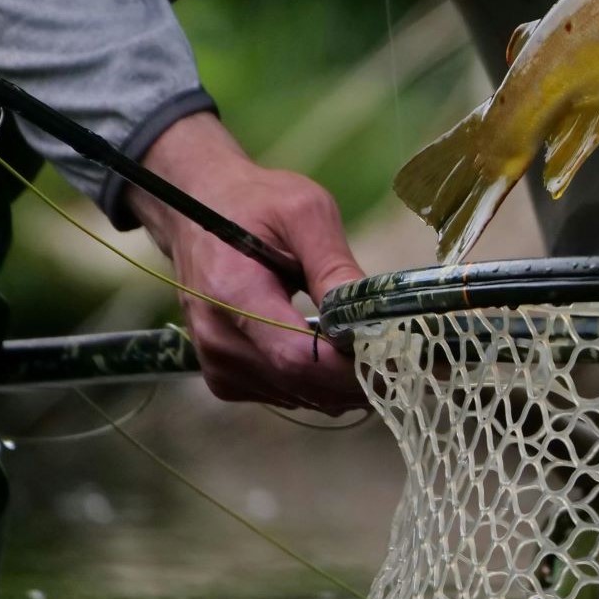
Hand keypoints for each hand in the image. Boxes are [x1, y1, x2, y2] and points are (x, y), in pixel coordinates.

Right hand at [128, 113, 367, 413]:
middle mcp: (218, 339)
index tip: (397, 357)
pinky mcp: (224, 375)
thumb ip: (333, 265)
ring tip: (378, 355)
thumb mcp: (303, 212)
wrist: (194, 209)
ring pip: (297, 396)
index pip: (298, 357)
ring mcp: (217, 363)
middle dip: (357, 379)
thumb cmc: (255, 203)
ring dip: (342, 386)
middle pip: (301, 384)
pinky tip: (339, 358)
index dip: (351, 367)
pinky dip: (318, 386)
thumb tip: (369, 313)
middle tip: (405, 359)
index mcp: (232, 294)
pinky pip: (284, 395)